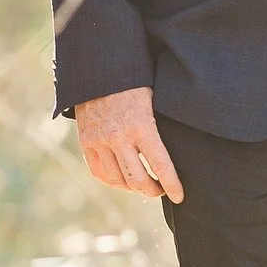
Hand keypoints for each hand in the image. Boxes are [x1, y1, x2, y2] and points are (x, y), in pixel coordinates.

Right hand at [73, 85, 182, 202]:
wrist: (100, 69)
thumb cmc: (135, 82)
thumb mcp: (154, 100)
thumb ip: (160, 126)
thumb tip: (177, 151)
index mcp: (141, 125)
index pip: (160, 165)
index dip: (172, 184)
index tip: (179, 196)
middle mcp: (119, 137)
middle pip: (137, 180)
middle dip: (153, 191)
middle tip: (161, 191)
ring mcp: (100, 141)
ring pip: (117, 180)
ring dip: (133, 188)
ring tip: (143, 185)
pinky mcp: (86, 142)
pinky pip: (99, 172)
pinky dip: (112, 181)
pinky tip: (122, 180)